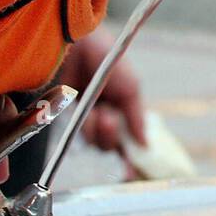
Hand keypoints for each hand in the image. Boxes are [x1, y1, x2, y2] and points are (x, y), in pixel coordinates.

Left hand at [60, 25, 147, 179]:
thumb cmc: (107, 58)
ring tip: (98, 110)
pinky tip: (88, 111)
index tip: (132, 171)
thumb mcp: (131, 86)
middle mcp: (108, 116)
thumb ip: (137, 117)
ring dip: (99, 130)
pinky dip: (86, 127)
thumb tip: (145, 144)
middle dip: (112, 136)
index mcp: (126, 109)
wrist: (78, 44)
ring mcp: (89, 117)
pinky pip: (80, 135)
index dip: (134, 158)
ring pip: (97, 143)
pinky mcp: (70, 115)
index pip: (132, 141)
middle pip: (113, 146)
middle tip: (109, 117)